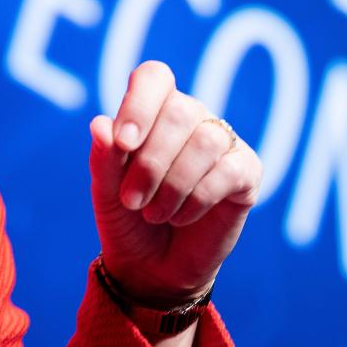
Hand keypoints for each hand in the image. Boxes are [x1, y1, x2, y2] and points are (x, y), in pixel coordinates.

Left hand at [89, 61, 261, 308]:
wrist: (153, 268)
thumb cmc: (128, 220)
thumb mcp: (107, 193)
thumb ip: (104, 159)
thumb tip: (100, 123)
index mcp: (154, 111)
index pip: (155, 78)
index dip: (140, 104)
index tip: (124, 142)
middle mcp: (192, 118)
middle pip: (181, 111)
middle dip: (151, 161)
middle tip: (132, 200)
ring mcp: (222, 143)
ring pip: (206, 141)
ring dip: (173, 186)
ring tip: (154, 214)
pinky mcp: (247, 171)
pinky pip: (228, 171)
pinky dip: (198, 199)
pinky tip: (182, 218)